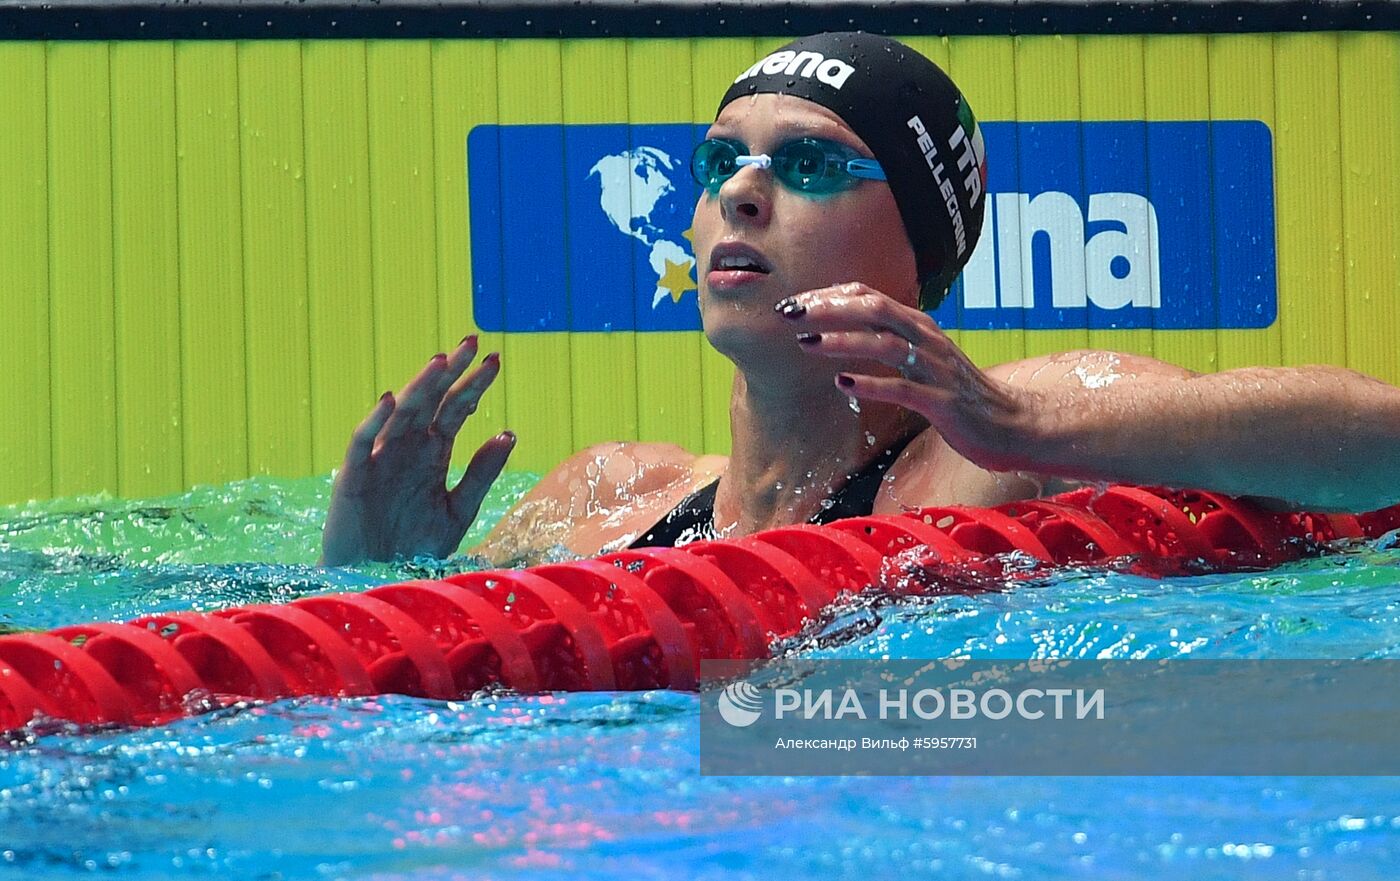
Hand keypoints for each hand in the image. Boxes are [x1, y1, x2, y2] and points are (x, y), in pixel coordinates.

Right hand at [320, 335, 516, 564]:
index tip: (495, 361)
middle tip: (472, 342)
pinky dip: (374, 422)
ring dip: (419, 388)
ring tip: (440, 362)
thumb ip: (481, 474)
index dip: (473, 386)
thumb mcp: (458, 511)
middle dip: (450, 372)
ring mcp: (379, 460)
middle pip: (431, 403)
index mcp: (432, 454)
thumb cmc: (414, 548)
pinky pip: (362, 444)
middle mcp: (407, 449)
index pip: (455, 410)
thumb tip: (509, 435)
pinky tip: (391, 400)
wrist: (377, 582)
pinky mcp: (352, 477)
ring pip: (401, 415)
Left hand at [776, 283, 1030, 470]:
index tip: (795, 302)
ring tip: (806, 343)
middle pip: (873, 310)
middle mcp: (927, 339)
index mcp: (920, 326)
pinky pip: (903, 389)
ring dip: (842, 341)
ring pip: (885, 344)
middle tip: (789, 314)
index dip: (829, 295)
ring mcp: (936, 369)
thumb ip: (892, 342)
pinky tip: (843, 383)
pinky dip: (871, 384)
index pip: (869, 296)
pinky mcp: (942, 402)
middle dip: (828, 309)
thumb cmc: (961, 394)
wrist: (1013, 424)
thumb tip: (848, 331)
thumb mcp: (924, 358)